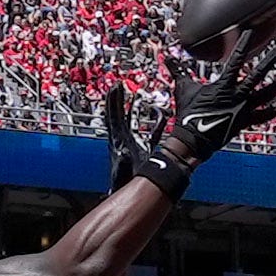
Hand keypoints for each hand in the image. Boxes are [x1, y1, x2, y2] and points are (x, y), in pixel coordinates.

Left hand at [101, 83, 173, 197]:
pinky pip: (150, 132)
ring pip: (133, 121)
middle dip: (119, 99)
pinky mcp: (144, 148)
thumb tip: (122, 152)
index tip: (115, 86)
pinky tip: (161, 115)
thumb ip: (121, 162)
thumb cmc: (124, 183)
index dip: (113, 101)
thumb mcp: (122, 172)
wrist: (131, 191)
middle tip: (120, 84)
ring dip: (135, 108)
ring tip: (136, 95)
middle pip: (120, 114)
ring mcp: (133, 142)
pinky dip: (156, 123)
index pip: (114, 116)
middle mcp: (124, 139)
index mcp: (118, 141)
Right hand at [161, 28, 275, 174]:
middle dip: (271, 60)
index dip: (242, 44)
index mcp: (223, 85)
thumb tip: (168, 59)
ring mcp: (244, 109)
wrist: (192, 140)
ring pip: (267, 94)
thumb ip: (180, 72)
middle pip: (259, 74)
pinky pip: (264, 115)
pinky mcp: (245, 121)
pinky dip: (274, 109)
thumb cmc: (187, 114)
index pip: (236, 60)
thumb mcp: (183, 89)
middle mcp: (237, 95)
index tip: (249, 32)